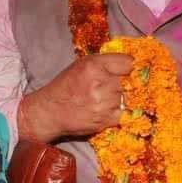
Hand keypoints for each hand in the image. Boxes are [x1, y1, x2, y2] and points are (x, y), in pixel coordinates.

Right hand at [19, 53, 133, 141]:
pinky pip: (122, 113)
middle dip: (120, 84)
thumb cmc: (65, 86)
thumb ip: (105, 62)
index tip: (123, 72)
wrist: (50, 112)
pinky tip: (101, 109)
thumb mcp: (81, 65)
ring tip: (100, 99)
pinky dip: (114, 112)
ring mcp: (104, 103)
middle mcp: (100, 83)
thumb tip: (131, 64)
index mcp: (94, 65)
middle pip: (128, 81)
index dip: (126, 68)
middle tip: (105, 88)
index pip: (128, 63)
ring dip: (117, 99)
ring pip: (125, 98)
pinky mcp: (105, 119)